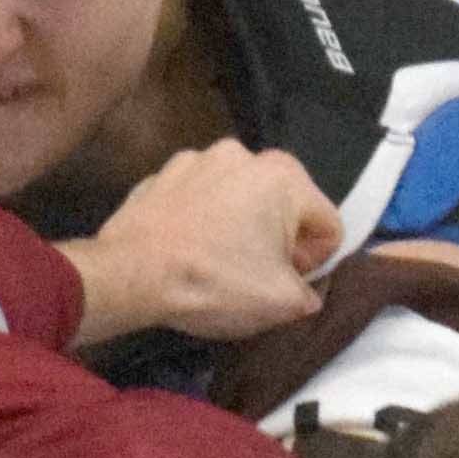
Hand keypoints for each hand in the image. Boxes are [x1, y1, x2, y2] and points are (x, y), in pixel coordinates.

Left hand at [62, 139, 341, 344]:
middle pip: (284, 206)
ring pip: (239, 199)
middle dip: (278, 240)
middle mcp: (243, 154)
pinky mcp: (161, 173)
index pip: (328, 225)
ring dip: (238, 226)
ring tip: (215, 262)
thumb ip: (311, 295)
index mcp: (284, 175)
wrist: (131, 274)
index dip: (315, 262)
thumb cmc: (214, 282)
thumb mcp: (281, 303)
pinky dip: (200, 219)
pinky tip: (186, 248)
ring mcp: (197, 158)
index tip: (287, 282)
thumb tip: (307, 293)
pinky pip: (199, 198)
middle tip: (253, 275)